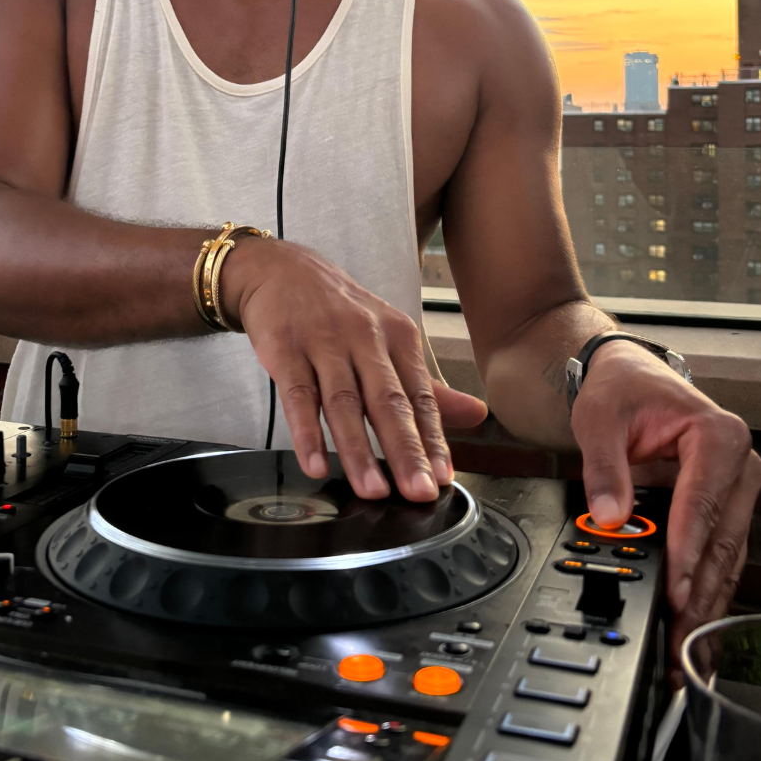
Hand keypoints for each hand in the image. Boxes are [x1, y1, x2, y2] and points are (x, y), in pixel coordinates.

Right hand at [222, 236, 487, 501]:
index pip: (420, 396)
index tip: (442, 478)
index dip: (433, 439)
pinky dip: (306, 432)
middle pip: (387, 401)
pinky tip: (314, 465)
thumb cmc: (341, 313)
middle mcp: (364, 337)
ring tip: (371, 491)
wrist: (282, 269)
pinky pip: (297, 395)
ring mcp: (323, 342)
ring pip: (344, 402)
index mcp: (397, 336)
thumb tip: (478, 414)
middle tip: (418, 492)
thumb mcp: (389, 339)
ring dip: (357, 449)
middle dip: (405, 450)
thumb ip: (428, 386)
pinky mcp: (285, 348)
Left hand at [568, 340, 760, 678]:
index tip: (676, 591)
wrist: (625, 375)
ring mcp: (735, 489)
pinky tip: (695, 622)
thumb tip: (610, 515)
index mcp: (718, 434)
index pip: (702, 503)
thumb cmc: (620, 389)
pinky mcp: (724, 508)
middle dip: (700, 591)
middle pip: (723, 539)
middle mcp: (738, 463)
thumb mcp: (599, 419)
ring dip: (707, 600)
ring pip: (727, 555)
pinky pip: (719, 554)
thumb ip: (604, 468)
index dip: (688, 551)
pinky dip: (707, 588)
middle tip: (679, 634)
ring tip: (687, 643)